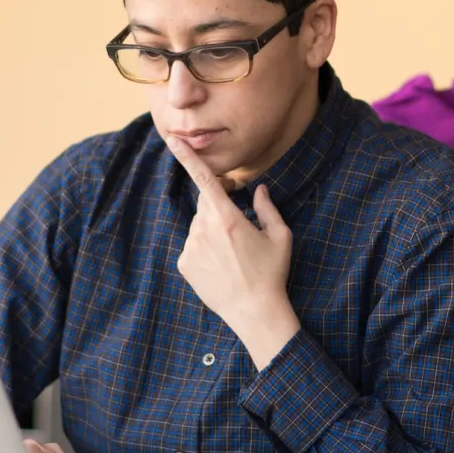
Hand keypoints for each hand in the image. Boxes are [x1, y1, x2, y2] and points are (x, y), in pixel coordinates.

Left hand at [167, 134, 299, 368]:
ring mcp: (192, 247)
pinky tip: (222, 266)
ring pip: (200, 225)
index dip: (187, 157)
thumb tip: (259, 190)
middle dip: (220, 206)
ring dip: (213, 230)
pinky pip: (193, 245)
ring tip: (234, 256)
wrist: (254, 313)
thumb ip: (268, 208)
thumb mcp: (280, 236)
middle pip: (206, 204)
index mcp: (228, 218)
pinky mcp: (185, 263)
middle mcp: (205, 229)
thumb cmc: (271, 273)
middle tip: (239, 226)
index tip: (173, 139)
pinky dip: (205, 248)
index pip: (205, 179)